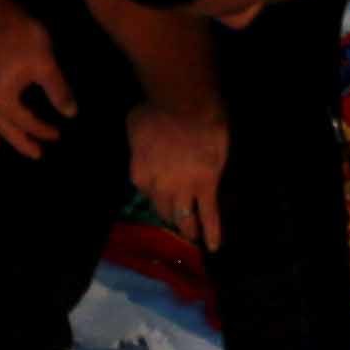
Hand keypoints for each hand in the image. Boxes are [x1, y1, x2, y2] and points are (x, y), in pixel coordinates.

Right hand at [0, 11, 69, 154]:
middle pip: (4, 126)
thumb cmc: (22, 39)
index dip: (43, 130)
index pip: (26, 121)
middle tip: (35, 153)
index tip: (57, 135)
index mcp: (3, 99)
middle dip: (20, 140)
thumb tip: (71, 113)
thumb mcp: (46, 64)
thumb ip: (58, 91)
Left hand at [131, 101, 227, 245]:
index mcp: (139, 172)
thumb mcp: (136, 124)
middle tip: (175, 220)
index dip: (154, 189)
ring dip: (188, 228)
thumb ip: (141, 141)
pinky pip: (209, 214)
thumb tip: (144, 141)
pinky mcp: (206, 186)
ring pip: (184, 216)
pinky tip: (213, 245)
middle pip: (162, 208)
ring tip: (192, 238)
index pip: (145, 190)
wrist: (184, 104)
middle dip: (168, 214)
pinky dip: (211, 231)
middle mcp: (158, 187)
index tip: (161, 188)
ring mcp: (183, 189)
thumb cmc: (157, 107)